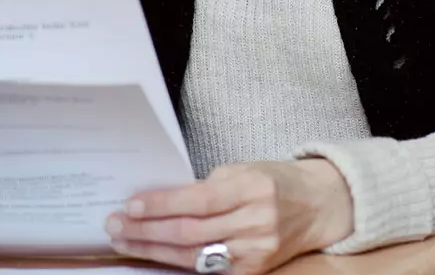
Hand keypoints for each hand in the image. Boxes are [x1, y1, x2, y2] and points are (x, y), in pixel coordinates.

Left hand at [107, 160, 354, 273]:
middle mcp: (257, 222)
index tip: (130, 204)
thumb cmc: (276, 181)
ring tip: (124, 240)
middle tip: (114, 225)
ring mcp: (256, 251)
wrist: (319, 205)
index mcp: (255, 187)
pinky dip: (177, 263)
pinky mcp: (254, 271)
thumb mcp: (245, 170)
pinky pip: (208, 269)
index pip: (199, 200)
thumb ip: (208, 186)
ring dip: (153, 249)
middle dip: (147, 230)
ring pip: (194, 255)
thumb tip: (160, 201)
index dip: (162, 204)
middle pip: (191, 232)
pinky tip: (153, 255)